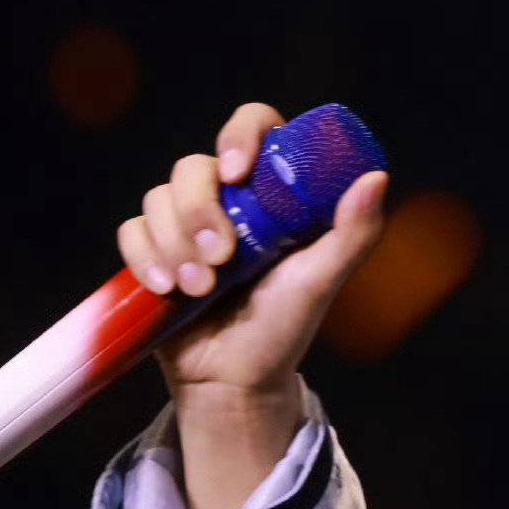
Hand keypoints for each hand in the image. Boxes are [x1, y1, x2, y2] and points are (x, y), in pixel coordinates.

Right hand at [115, 101, 388, 402]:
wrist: (236, 379)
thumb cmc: (284, 327)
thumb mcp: (322, 280)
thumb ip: (353, 233)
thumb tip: (377, 177)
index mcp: (271, 195)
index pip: (254, 129)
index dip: (240, 135)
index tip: (236, 171)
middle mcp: (227, 201)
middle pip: (193, 166)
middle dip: (199, 210)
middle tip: (222, 257)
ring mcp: (186, 224)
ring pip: (158, 197)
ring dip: (175, 243)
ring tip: (200, 288)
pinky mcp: (153, 250)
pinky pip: (132, 230)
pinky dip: (145, 256)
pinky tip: (166, 288)